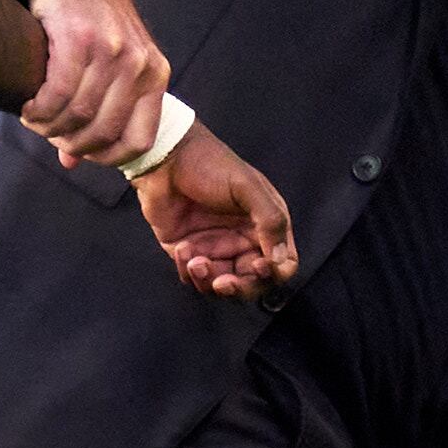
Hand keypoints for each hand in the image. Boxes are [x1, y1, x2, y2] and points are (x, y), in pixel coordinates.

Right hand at [19, 0, 167, 168]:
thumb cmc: (96, 26)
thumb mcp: (113, 69)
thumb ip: (99, 115)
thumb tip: (71, 164)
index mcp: (156, 76)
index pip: (140, 141)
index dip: (106, 158)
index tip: (80, 152)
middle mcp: (140, 66)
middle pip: (103, 132)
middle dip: (70, 142)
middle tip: (48, 135)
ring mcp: (113, 51)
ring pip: (78, 115)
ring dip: (48, 127)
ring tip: (34, 119)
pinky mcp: (81, 40)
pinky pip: (58, 93)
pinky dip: (39, 109)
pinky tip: (29, 106)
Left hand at [134, 124, 297, 296]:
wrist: (165, 159)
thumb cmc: (210, 166)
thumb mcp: (247, 187)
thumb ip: (270, 220)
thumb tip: (280, 259)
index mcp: (265, 226)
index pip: (282, 264)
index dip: (274, 274)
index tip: (259, 267)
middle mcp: (243, 242)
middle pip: (252, 283)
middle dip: (239, 288)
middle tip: (223, 282)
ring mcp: (215, 248)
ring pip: (220, 286)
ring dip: (208, 281)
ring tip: (195, 260)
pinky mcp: (188, 252)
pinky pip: (193, 278)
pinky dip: (187, 271)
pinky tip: (181, 247)